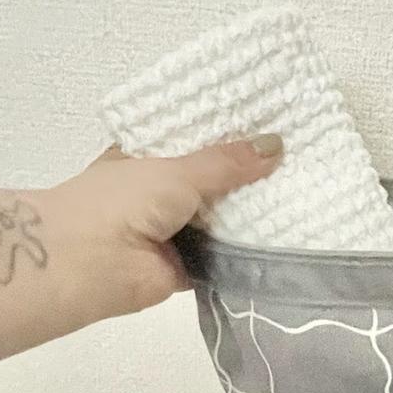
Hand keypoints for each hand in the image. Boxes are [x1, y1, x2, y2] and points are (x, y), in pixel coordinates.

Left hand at [37, 133, 282, 318]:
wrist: (89, 265)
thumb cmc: (122, 202)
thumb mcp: (178, 171)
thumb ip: (227, 163)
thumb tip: (276, 145)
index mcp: (147, 158)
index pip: (194, 141)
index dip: (228, 135)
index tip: (270, 125)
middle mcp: (159, 194)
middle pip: (213, 182)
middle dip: (248, 176)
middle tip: (298, 159)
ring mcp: (173, 232)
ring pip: (221, 220)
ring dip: (252, 215)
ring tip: (303, 194)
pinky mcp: (187, 267)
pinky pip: (224, 256)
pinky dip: (248, 251)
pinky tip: (286, 238)